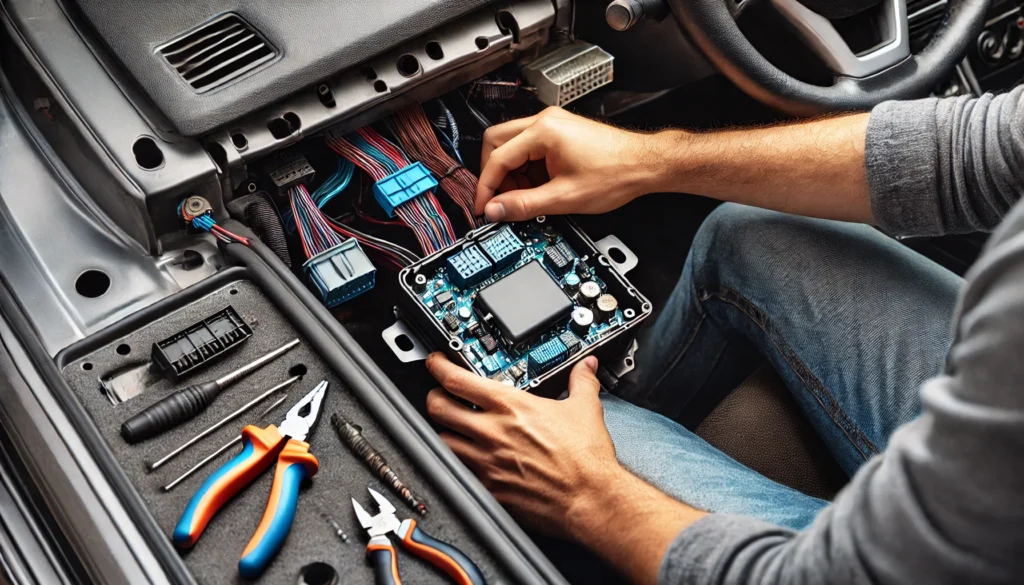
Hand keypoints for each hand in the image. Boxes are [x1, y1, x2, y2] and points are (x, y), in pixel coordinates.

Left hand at [424, 352, 626, 538]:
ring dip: (444, 431)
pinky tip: (468, 460)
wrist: (589, 497)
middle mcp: (493, 432)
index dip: (438, 367)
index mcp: (512, 406)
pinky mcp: (490, 488)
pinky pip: (460, 471)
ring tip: (451, 428)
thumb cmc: (586, 458)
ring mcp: (487, 461)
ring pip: (442, 441)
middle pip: (438, 408)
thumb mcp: (585, 408)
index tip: (436, 363)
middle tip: (439, 395)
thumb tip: (586, 366)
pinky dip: (459, 463)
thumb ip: (581, 381)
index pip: (458, 380)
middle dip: (434, 397)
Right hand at [476, 107, 657, 221]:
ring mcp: (553, 125)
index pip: (497, 158)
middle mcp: (545, 121)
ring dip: (511, 172)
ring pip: (512, 144)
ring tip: (525, 196)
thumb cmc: (616, 173)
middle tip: (500, 198)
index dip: (486, 187)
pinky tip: (539, 187)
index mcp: (543, 132)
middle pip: (496, 142)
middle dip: (494, 174)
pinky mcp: (560, 132)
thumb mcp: (565, 197)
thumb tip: (496, 210)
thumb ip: (525, 205)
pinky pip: (529, 147)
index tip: (484, 206)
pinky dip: (526, 168)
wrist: (645, 164)